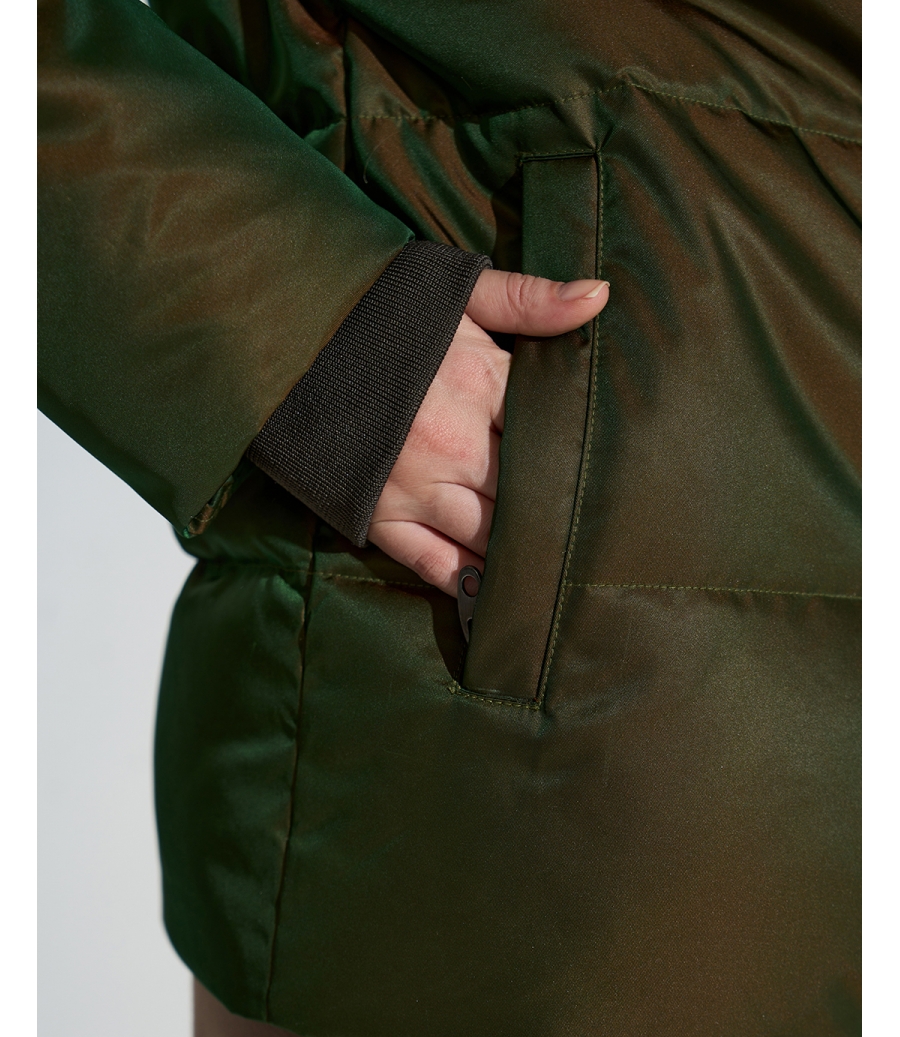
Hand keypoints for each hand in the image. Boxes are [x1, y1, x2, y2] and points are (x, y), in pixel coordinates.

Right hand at [368, 270, 609, 594]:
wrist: (286, 339)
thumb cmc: (378, 313)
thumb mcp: (455, 292)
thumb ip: (529, 298)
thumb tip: (600, 296)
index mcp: (480, 383)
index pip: (552, 436)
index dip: (585, 459)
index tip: (621, 480)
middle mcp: (454, 444)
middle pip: (528, 496)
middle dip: (564, 518)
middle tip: (606, 544)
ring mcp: (414, 486)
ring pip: (489, 538)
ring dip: (524, 559)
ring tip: (565, 580)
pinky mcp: (379, 515)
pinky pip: (434, 563)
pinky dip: (468, 584)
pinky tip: (499, 598)